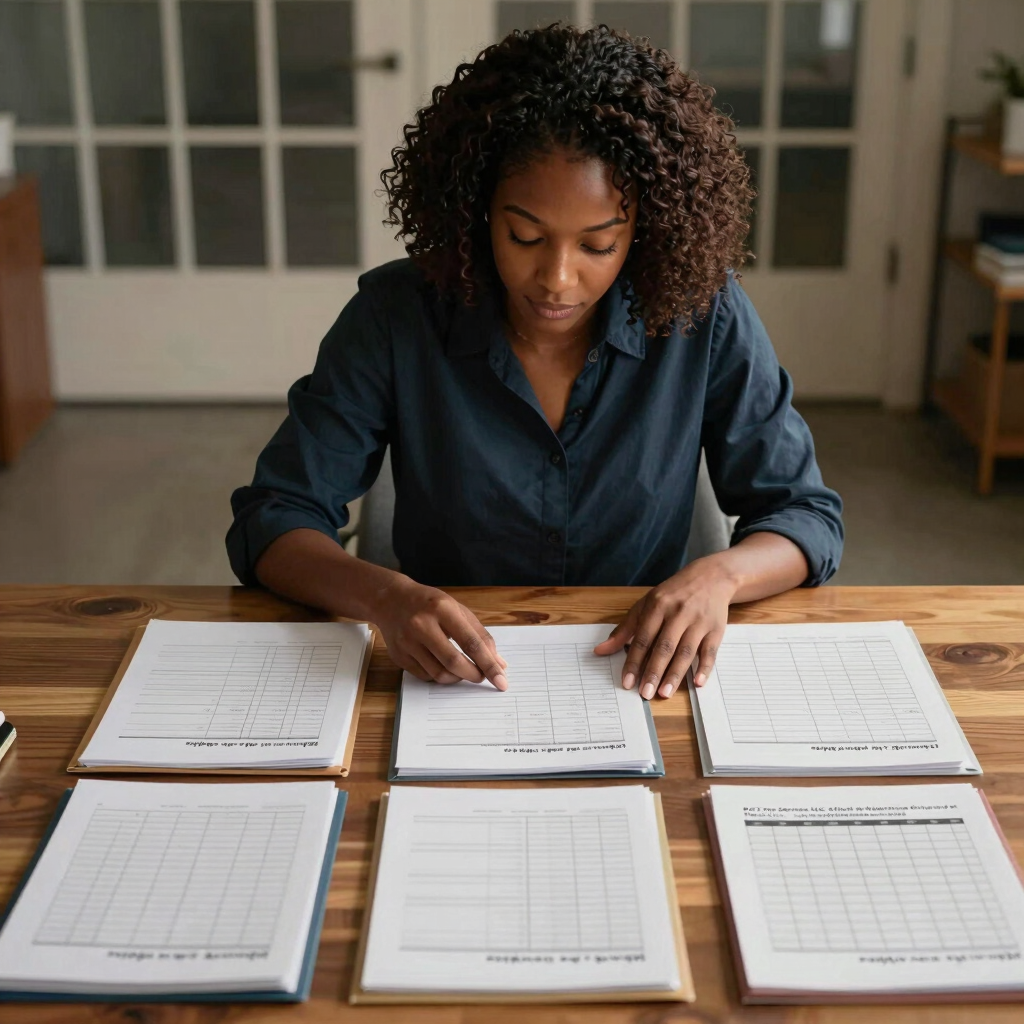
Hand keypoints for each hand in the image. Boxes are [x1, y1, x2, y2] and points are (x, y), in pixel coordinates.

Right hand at [371, 576, 507, 689]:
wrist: (390, 600)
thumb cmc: (429, 604)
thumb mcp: (457, 609)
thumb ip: (479, 635)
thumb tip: (498, 663)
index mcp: (442, 609)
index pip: (471, 643)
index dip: (489, 664)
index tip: (501, 680)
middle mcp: (422, 625)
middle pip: (454, 662)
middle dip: (474, 675)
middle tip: (482, 677)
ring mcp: (407, 642)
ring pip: (439, 674)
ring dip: (458, 677)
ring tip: (464, 670)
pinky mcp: (399, 656)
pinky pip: (426, 676)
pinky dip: (440, 676)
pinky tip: (444, 667)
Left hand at [594, 558, 736, 699]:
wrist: (711, 577)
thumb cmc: (673, 594)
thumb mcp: (646, 604)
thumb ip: (625, 629)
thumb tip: (600, 650)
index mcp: (657, 606)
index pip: (643, 638)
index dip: (634, 661)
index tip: (627, 682)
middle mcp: (678, 613)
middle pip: (664, 646)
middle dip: (654, 671)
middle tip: (645, 693)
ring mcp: (698, 621)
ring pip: (685, 651)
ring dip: (675, 674)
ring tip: (664, 693)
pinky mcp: (716, 629)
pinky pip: (710, 651)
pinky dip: (705, 667)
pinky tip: (697, 682)